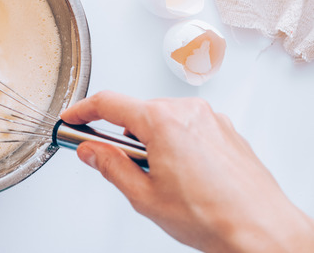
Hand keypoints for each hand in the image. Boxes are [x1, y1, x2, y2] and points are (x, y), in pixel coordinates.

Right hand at [60, 91, 313, 252]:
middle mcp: (188, 112)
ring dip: (150, 140)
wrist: (262, 231)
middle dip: (119, 134)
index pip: (108, 103)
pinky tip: (181, 175)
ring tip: (158, 178)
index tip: (72, 118)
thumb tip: (91, 151)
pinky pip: (187, 126)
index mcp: (162, 122)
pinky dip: (174, 142)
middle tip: (111, 161)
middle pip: (137, 111)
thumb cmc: (213, 217)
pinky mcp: (225, 129)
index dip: (82, 110)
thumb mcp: (144, 196)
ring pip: (163, 119)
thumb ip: (110, 167)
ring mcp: (210, 118)